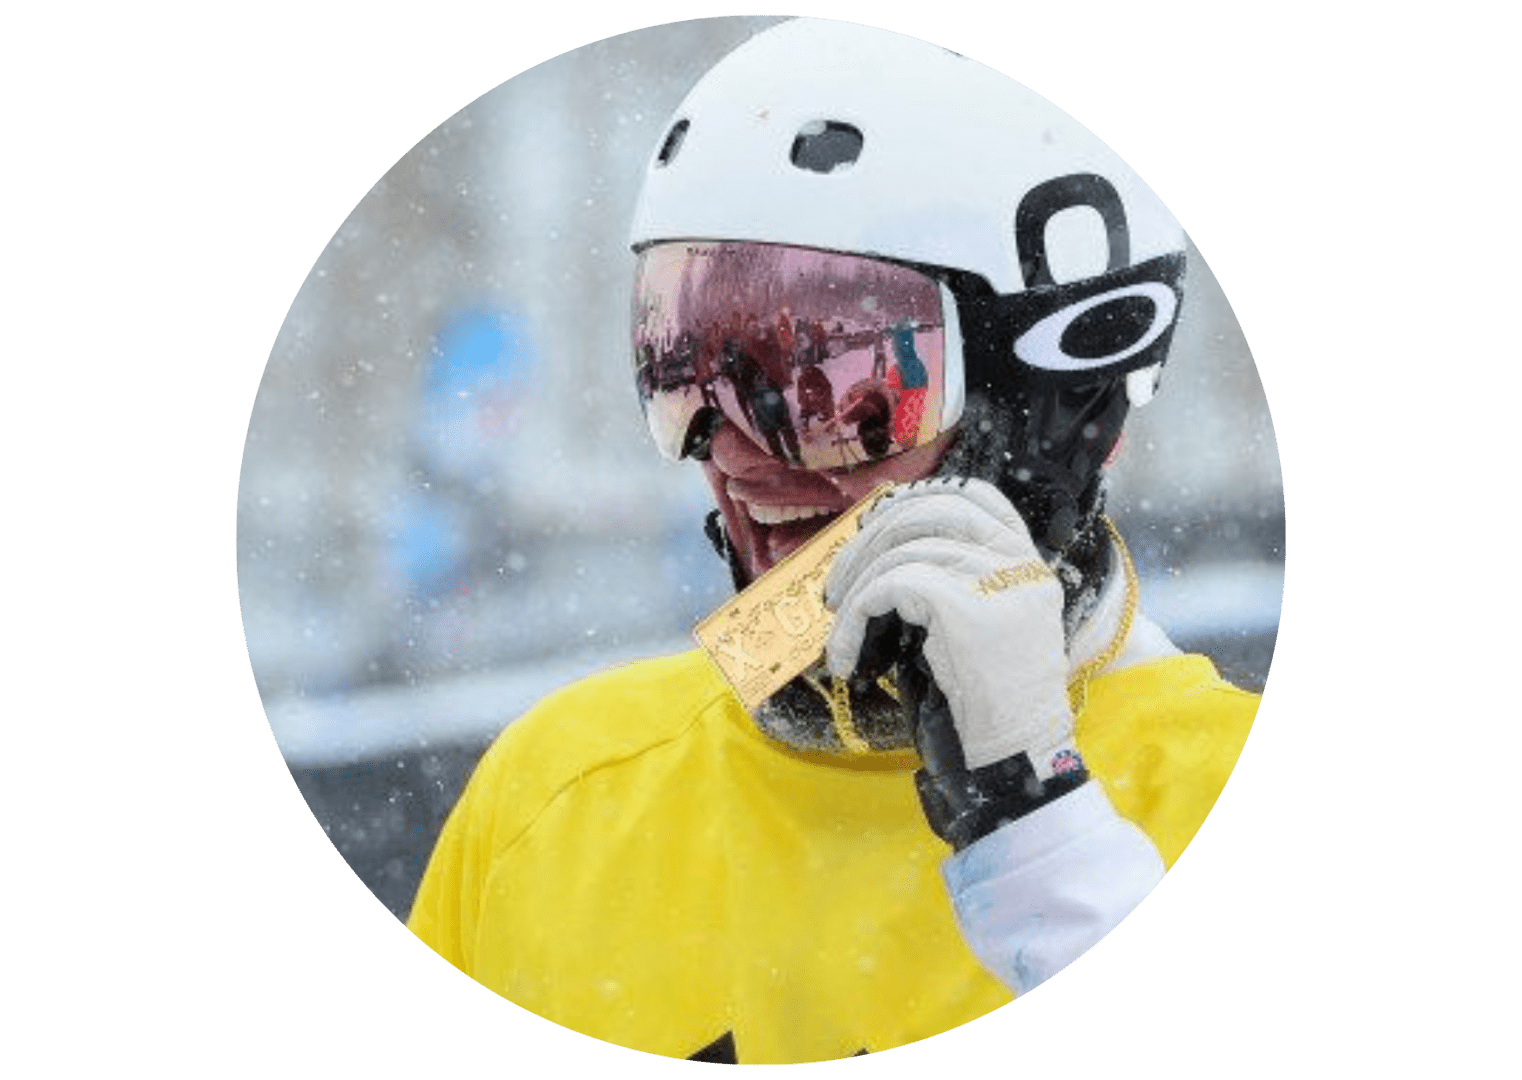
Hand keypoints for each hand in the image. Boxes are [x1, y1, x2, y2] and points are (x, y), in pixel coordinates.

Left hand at [824, 478, 1074, 775]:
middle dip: (870, 539)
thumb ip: (953, 583)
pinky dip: (854, 618)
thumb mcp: (984, 626)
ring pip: (902, 550)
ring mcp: (995, 579)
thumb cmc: (993, 702)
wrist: (1019, 750)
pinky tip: (845, 654)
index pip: (977, 495)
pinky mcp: (964, 605)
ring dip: (855, 584)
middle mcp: (1017, 560)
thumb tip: (882, 555)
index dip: (922, 497)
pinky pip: (888, 588)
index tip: (882, 520)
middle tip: (837, 583)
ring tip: (838, 621)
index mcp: (1027, 561)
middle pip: (930, 512)